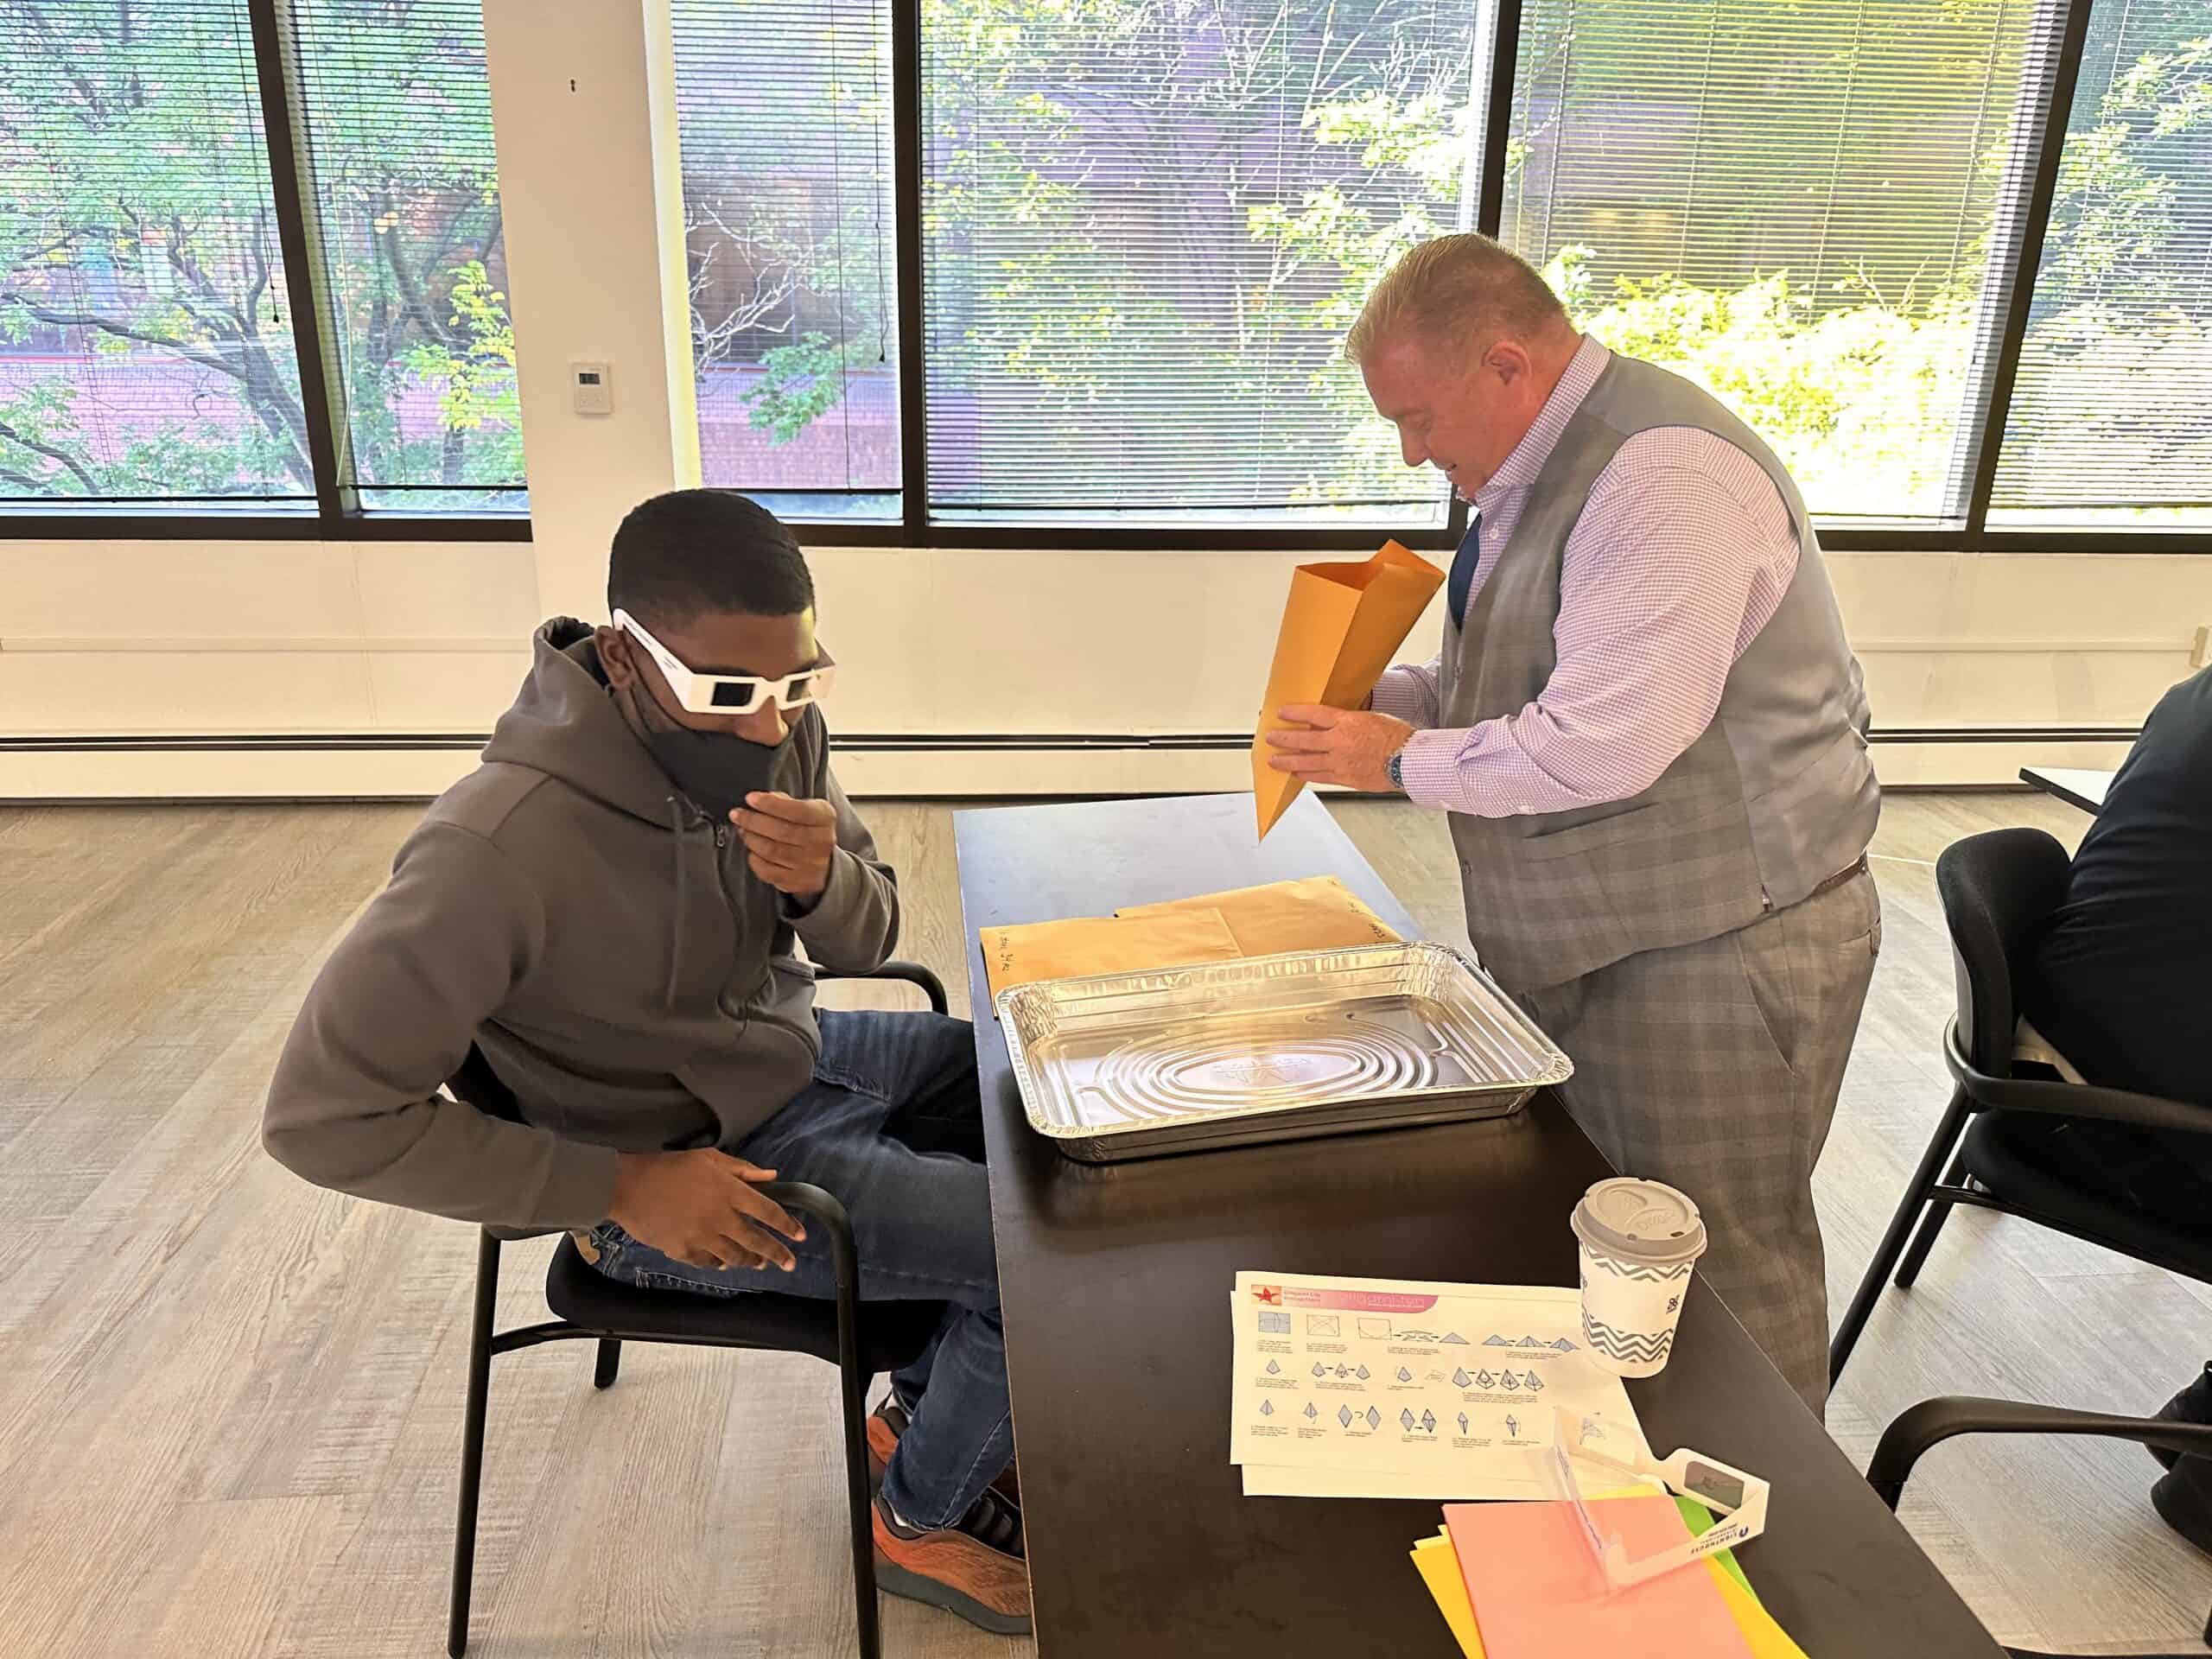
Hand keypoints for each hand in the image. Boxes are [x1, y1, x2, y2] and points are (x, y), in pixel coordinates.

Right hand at [607, 1148, 805, 1271]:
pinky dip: (720, 1264)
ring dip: (751, 1261)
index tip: (800, 1235)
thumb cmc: (670, 1167)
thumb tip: (772, 1176)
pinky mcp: (684, 1251)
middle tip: (789, 1263)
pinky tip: (726, 1265)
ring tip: (760, 1263)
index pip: (769, 1212)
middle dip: (777, 1253)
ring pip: (735, 1256)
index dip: (788, 1225)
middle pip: (757, 1241)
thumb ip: (743, 1169)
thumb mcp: (709, 1158)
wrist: (629, 1187)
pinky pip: (709, 1263)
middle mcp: (721, 1218)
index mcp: (730, 1192)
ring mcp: (703, 1238)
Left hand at [732, 791, 837, 898]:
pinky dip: (755, 860)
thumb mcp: (807, 808)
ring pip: (772, 851)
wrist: (824, 864)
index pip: (797, 810)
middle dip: (753, 821)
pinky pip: (768, 871)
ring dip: (751, 839)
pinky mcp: (798, 882)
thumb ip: (786, 802)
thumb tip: (762, 799)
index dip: (771, 804)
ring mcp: (810, 864)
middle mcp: (821, 842)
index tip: (750, 798)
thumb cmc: (809, 829)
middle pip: (781, 831)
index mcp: (824, 818)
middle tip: (737, 815)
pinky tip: (752, 851)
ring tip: (743, 830)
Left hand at [1264, 705, 1413, 792]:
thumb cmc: (1397, 738)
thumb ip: (1349, 720)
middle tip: (1271, 738)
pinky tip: (1296, 774)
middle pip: (1303, 739)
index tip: (1282, 712)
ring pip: (1306, 761)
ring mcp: (1340, 762)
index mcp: (1347, 722)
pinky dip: (1305, 775)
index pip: (1314, 714)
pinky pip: (1319, 776)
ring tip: (1275, 760)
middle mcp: (1339, 742)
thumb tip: (1333, 721)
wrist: (1409, 761)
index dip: (1295, 713)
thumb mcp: (1371, 718)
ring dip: (1287, 760)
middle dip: (1283, 738)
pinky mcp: (1344, 778)